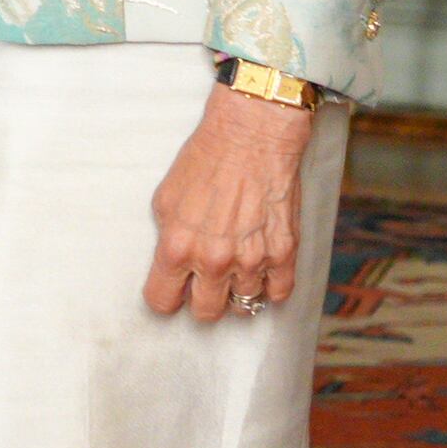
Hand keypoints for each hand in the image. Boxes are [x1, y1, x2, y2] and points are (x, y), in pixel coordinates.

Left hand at [146, 80, 314, 320]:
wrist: (252, 135)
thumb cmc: (206, 160)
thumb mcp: (165, 199)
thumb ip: (167, 238)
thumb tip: (170, 264)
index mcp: (177, 248)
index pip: (162, 302)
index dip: (166, 297)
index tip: (172, 291)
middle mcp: (213, 261)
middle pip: (205, 312)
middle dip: (201, 300)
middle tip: (204, 284)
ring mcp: (252, 260)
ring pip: (243, 305)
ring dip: (237, 292)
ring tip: (235, 271)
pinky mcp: (284, 252)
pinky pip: (279, 293)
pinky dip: (270, 288)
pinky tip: (262, 274)